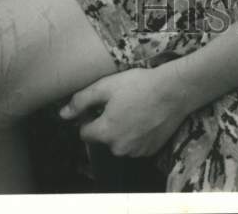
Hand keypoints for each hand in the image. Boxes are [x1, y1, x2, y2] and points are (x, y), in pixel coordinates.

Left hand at [60, 67, 188, 157]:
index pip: (84, 132)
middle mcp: (118, 148)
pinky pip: (136, 145)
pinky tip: (145, 117)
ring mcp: (135, 152)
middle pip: (103, 138)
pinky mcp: (150, 151)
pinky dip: (137, 135)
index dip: (89, 118)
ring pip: (120, 142)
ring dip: (122, 130)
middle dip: (107, 124)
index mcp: (105, 132)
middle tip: (120, 103)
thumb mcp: (106, 86)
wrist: (174, 91)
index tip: (100, 105)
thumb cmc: (139, 85)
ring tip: (135, 109)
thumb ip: (81, 101)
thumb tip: (62, 114)